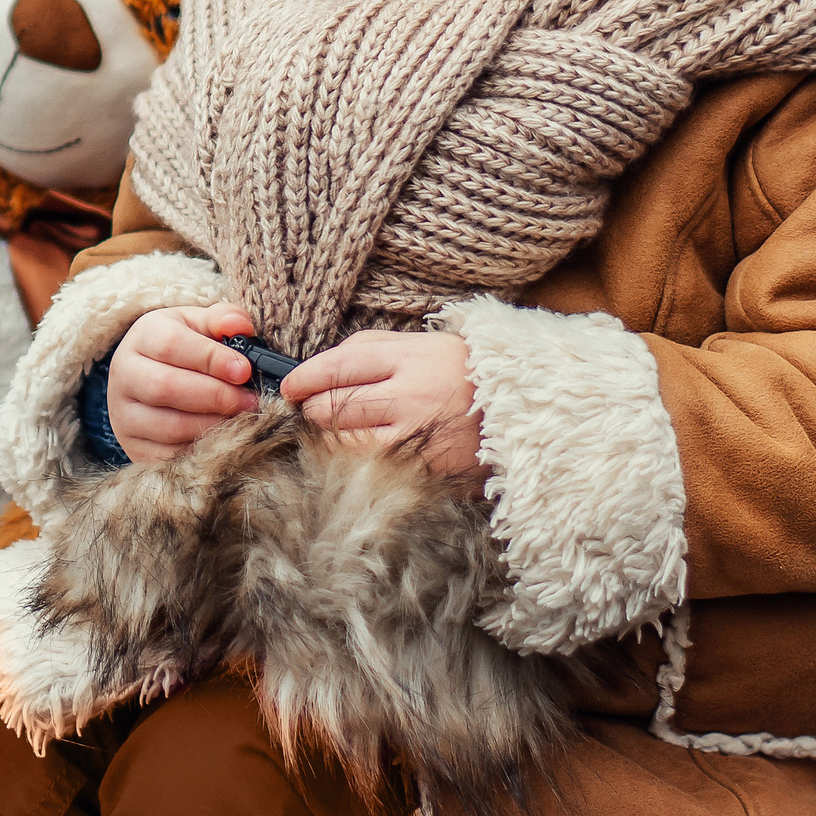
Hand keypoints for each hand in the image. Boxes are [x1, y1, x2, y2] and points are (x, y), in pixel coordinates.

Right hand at [107, 304, 259, 463]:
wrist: (146, 378)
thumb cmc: (183, 348)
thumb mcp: (198, 325)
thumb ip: (222, 319)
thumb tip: (241, 326)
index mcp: (142, 336)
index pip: (171, 345)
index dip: (210, 359)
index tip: (244, 370)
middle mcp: (125, 373)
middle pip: (166, 387)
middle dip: (215, 396)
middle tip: (250, 401)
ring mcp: (124, 414)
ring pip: (168, 426)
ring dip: (212, 425)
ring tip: (240, 420)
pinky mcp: (133, 446)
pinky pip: (168, 456)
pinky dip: (200, 451)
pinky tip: (222, 441)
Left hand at [283, 329, 481, 483]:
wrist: (526, 413)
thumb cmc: (468, 374)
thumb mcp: (426, 345)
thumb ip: (374, 349)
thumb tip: (321, 365)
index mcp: (410, 359)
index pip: (337, 367)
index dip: (303, 378)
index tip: (289, 386)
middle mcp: (410, 396)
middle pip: (332, 407)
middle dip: (311, 409)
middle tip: (309, 409)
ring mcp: (416, 437)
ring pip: (343, 441)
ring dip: (327, 437)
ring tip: (332, 429)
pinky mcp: (423, 470)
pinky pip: (369, 466)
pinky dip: (353, 460)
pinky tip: (357, 452)